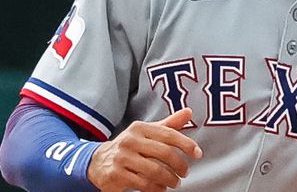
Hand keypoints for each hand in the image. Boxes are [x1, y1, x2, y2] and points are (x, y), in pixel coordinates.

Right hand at [87, 107, 202, 191]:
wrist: (98, 162)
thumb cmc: (130, 147)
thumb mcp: (147, 133)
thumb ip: (168, 125)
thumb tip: (189, 112)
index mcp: (139, 128)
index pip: (168, 134)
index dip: (186, 144)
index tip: (198, 154)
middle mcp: (130, 140)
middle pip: (164, 153)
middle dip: (179, 165)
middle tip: (185, 173)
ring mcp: (122, 158)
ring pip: (155, 171)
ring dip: (170, 179)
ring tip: (175, 182)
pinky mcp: (117, 175)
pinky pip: (144, 184)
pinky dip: (157, 188)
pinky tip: (161, 188)